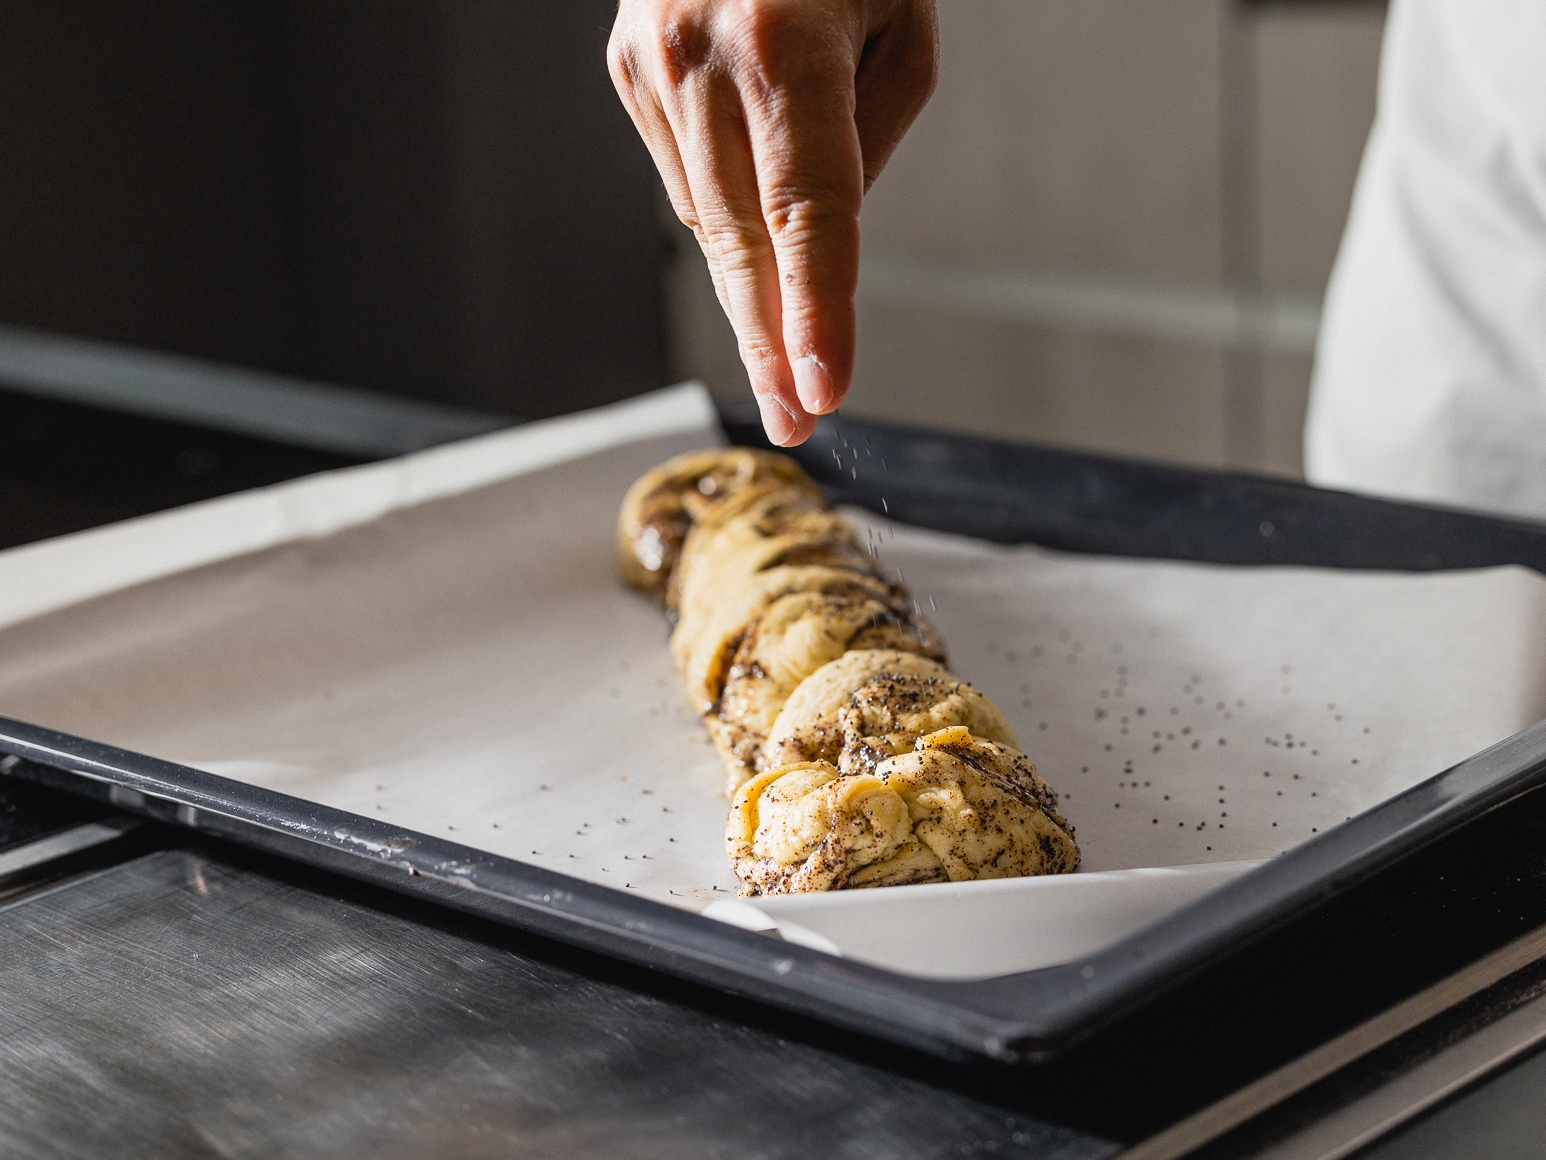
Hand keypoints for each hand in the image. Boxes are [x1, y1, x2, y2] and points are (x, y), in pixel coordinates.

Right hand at [609, 0, 938, 444]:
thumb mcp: (901, 31)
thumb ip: (863, 147)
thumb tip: (812, 247)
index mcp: (786, 42)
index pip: (810, 211)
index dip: (816, 311)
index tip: (822, 389)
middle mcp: (700, 57)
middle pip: (742, 240)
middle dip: (772, 340)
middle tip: (794, 419)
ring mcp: (648, 64)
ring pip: (708, 218)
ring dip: (755, 278)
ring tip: (795, 320)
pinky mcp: (625, 68)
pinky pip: (683, 176)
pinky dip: (725, 207)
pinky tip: (753, 199)